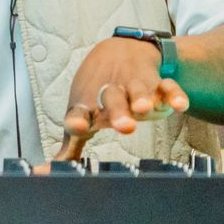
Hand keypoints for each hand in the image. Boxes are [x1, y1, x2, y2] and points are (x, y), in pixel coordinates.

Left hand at [54, 37, 188, 160]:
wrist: (118, 50)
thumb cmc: (96, 90)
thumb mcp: (82, 113)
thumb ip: (70, 145)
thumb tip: (43, 173)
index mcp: (90, 104)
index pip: (80, 111)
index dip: (78, 120)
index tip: (79, 126)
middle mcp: (111, 93)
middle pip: (113, 101)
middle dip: (118, 112)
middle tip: (124, 126)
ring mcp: (135, 86)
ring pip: (139, 90)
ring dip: (142, 98)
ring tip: (144, 109)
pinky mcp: (157, 83)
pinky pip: (167, 87)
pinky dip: (174, 94)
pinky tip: (180, 105)